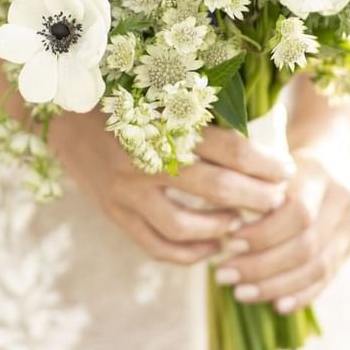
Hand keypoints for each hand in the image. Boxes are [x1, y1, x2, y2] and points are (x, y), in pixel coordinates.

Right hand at [50, 116, 292, 265]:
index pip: (229, 148)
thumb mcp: (162, 94)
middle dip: (257, 197)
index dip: (265, 163)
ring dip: (221, 229)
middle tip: (277, 199)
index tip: (286, 170)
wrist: (63, 112)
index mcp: (164, 123)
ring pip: (185, 226)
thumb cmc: (124, 98)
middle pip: (217, 188)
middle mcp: (146, 159)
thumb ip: (202, 113)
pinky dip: (188, 254)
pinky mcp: (115, 212)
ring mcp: (127, 191)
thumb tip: (258, 134)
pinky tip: (211, 248)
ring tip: (241, 222)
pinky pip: (155, 246)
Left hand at [214, 152, 349, 311]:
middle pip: (305, 244)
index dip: (261, 233)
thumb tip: (213, 221)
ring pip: (317, 267)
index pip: (296, 211)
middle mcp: (339, 199)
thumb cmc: (278, 164)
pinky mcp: (346, 248)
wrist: (328, 157)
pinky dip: (300, 295)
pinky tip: (275, 305)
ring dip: (275, 285)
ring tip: (239, 292)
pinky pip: (326, 279)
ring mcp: (348, 227)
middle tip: (223, 275)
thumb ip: (246, 184)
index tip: (228, 241)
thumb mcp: (263, 162)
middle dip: (261, 265)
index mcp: (316, 172)